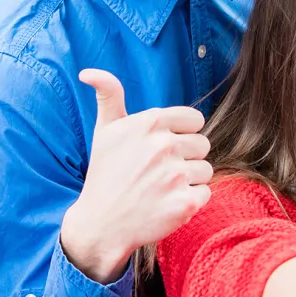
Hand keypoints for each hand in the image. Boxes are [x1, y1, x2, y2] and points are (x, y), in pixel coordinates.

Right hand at [59, 68, 212, 280]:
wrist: (100, 224)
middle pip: (203, 145)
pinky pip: (205, 194)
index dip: (182, 135)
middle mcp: (164, 145)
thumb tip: (89, 72)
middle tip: (159, 173)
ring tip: (161, 189)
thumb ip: (108, 96)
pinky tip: (166, 205)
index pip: (195, 120)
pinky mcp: (185, 204)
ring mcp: (175, 176)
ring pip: (206, 170)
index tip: (162, 150)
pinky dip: (190, 202)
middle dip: (186, 158)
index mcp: (150, 122)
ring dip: (189, 181)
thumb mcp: (105, 131)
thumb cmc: (105, 174)